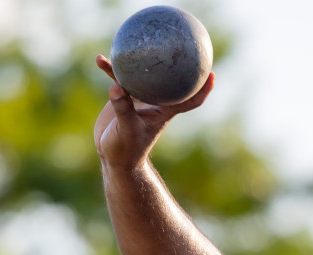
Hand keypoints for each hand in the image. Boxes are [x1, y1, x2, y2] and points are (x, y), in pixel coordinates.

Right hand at [92, 54, 213, 170]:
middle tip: (184, 43)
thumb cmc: (125, 149)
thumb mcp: (125, 131)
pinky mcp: (123, 98)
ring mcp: (139, 99)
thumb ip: (123, 110)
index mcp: (164, 112)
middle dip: (179, 63)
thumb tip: (117, 88)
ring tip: (133, 41)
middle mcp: (155, 103)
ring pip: (144, 75)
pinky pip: (119, 79)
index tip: (212, 74)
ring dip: (139, 60)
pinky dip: (111, 70)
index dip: (203, 89)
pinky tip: (99, 59)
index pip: (190, 100)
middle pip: (173, 80)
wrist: (112, 156)